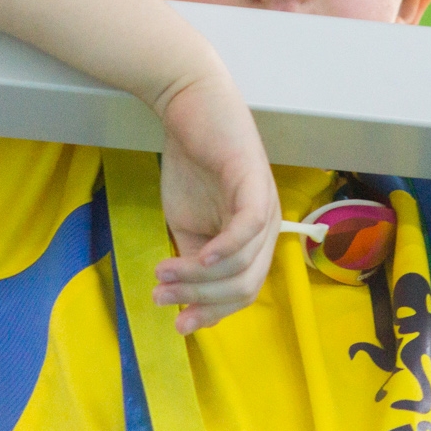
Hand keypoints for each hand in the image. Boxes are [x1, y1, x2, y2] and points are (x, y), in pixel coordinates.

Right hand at [151, 71, 279, 333]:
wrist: (189, 107)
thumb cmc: (190, 161)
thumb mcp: (186, 222)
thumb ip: (191, 259)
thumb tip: (184, 299)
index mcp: (254, 239)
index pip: (243, 291)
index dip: (213, 313)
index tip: (178, 324)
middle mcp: (268, 226)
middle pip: (245, 285)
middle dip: (202, 300)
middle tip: (162, 298)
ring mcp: (265, 204)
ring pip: (242, 264)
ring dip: (197, 277)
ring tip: (161, 274)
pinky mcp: (255, 182)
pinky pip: (247, 228)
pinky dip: (223, 250)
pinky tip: (196, 259)